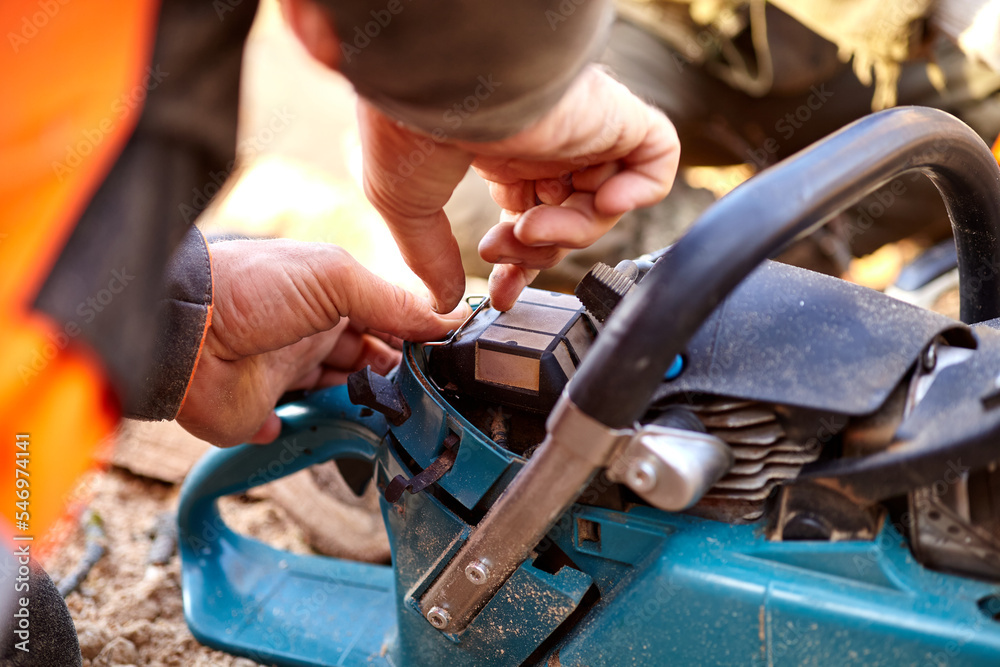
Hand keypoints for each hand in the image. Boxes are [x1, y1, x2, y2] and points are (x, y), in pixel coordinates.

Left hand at [176, 240, 468, 446]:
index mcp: (328, 297)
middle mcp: (309, 335)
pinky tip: (339, 433)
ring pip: (340, 395)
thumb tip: (448, 320)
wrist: (184, 331)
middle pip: (366, 360)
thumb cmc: (252, 287)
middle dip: (397, 375)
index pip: (384, 319)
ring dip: (367, 405)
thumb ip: (393, 301)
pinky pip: (294, 426)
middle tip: (428, 394)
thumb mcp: (335, 278)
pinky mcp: (261, 411)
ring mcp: (285, 373)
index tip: (446, 357)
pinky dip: (313, 431)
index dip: (413, 336)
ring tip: (399, 417)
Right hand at [360, 65, 679, 311]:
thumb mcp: (406, 203)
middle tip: (501, 252)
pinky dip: (640, 191)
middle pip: (564, 222)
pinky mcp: (616, 116)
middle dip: (534, 256)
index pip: (528, 218)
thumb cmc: (412, 123)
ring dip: (568, 236)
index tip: (500, 294)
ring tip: (529, 229)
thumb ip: (428, 254)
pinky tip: (603, 201)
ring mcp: (582, 130)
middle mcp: (545, 142)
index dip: (519, 263)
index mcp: (500, 153)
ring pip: (601, 206)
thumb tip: (443, 298)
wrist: (440, 77)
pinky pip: (656, 159)